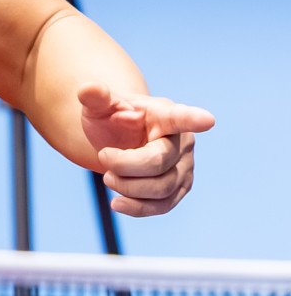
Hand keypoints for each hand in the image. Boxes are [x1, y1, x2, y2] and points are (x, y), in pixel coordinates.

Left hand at [79, 84, 214, 216]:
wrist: (117, 137)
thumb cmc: (111, 117)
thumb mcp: (98, 105)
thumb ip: (94, 97)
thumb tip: (89, 88)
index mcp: (164, 113)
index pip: (179, 117)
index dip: (193, 119)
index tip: (207, 120)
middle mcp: (181, 141)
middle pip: (159, 161)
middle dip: (124, 165)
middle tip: (102, 156)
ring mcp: (184, 166)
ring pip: (162, 188)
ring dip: (127, 187)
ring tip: (107, 177)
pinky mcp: (179, 188)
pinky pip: (162, 205)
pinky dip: (137, 207)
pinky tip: (116, 203)